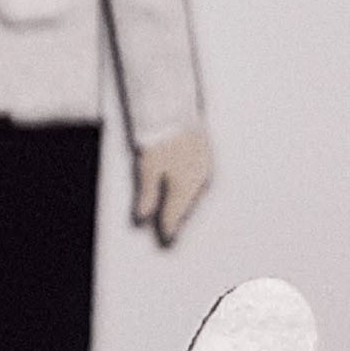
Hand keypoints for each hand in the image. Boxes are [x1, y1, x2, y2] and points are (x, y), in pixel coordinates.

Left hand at [133, 120, 213, 242]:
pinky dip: (190, 187)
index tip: (165, 240)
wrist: (175, 109)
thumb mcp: (148, 169)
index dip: (168, 230)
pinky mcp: (206, 155)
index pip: (174, 216)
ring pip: (194, 193)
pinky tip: (185, 186)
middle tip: (170, 231)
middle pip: (186, 206)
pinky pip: (199, 179)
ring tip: (177, 211)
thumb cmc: (160, 138)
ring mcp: (205, 168)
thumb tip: (143, 217)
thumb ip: (147, 196)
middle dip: (177, 217)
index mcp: (184, 188)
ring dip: (185, 202)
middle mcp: (199, 181)